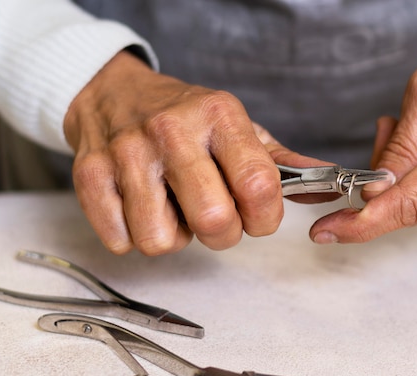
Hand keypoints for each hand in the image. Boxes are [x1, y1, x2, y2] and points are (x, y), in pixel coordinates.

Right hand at [64, 51, 283, 254]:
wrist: (113, 92)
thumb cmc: (186, 118)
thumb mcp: (239, 127)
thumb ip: (282, 164)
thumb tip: (325, 190)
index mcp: (220, 116)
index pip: (259, 186)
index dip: (265, 218)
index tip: (258, 217)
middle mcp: (172, 131)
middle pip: (214, 221)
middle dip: (224, 235)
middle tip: (217, 219)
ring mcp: (128, 153)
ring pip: (161, 240)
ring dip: (174, 237)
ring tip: (173, 208)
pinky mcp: (91, 175)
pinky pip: (122, 242)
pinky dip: (135, 236)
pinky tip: (141, 207)